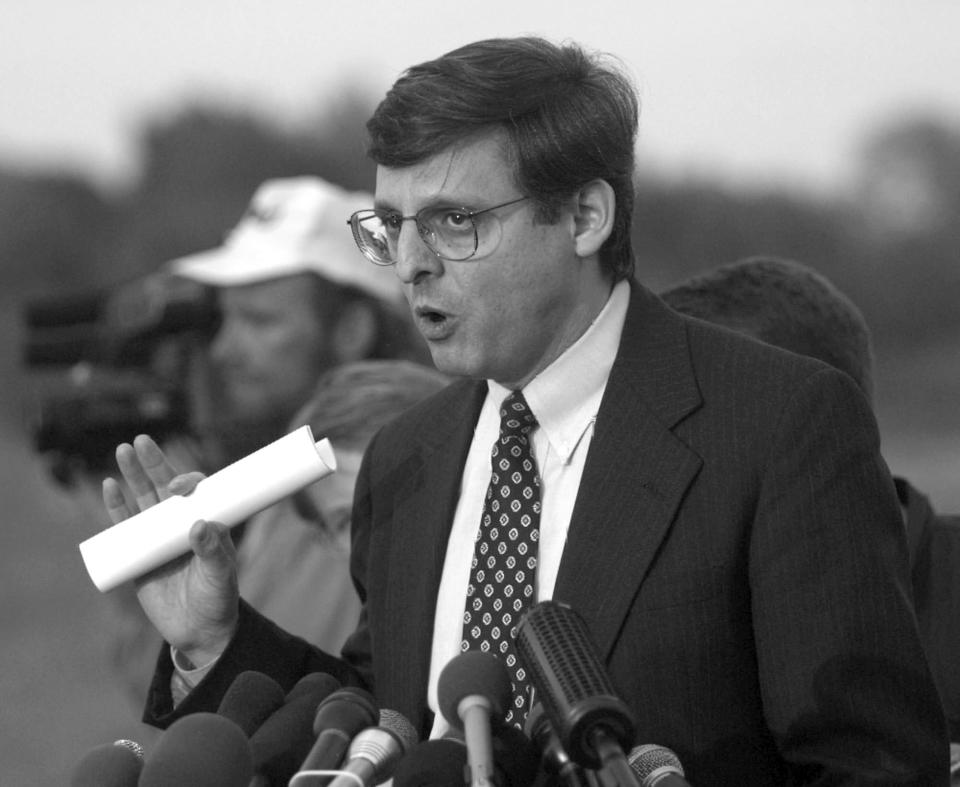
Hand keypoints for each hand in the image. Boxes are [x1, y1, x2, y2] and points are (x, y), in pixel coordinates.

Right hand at [102, 434, 238, 666]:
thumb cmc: (218, 599)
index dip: (186, 483)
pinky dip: (116, 508)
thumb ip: (213, 552)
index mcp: (206, 522)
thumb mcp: (221, 575)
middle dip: (153, 465)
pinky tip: (109, 487)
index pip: (196, 493)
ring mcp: (158, 538)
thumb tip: (198, 526)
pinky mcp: (138, 556)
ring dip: (132, 477)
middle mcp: (181, 525)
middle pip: (164, 488)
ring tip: (122, 452)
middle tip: (140, 441)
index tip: (178, 486)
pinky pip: (124, 528)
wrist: (199, 632)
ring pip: (142, 501)